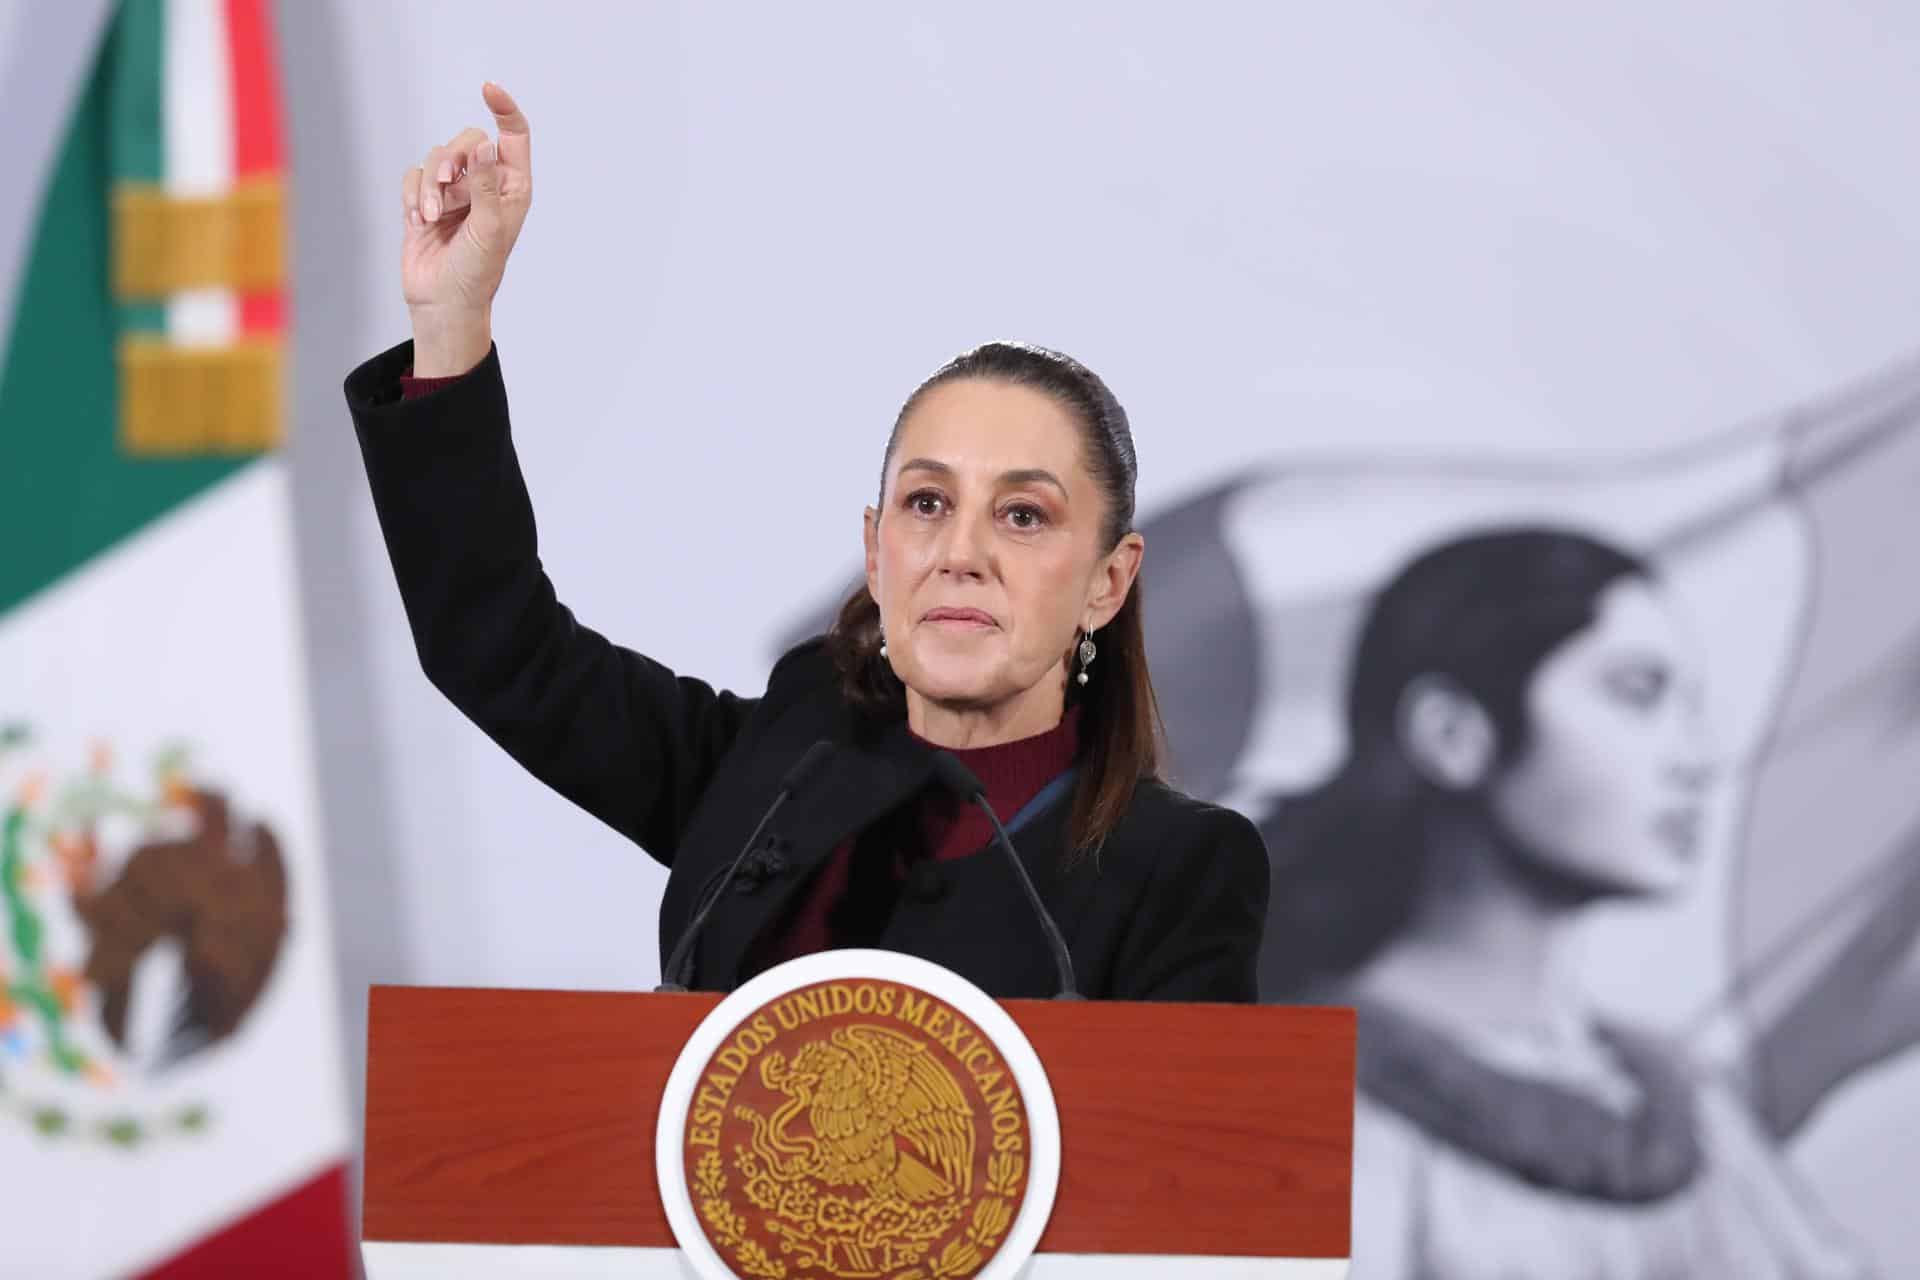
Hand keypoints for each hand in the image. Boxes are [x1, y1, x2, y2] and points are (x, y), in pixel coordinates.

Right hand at [399, 82, 531, 372]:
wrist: (443, 302)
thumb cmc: (476, 273)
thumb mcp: (488, 230)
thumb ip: (486, 186)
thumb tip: (484, 145)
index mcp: (512, 188)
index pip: (513, 135)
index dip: (504, 108)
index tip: (488, 89)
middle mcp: (485, 184)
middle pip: (466, 141)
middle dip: (452, 162)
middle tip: (448, 189)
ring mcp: (454, 192)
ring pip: (436, 158)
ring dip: (430, 187)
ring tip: (432, 218)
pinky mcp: (425, 200)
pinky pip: (412, 175)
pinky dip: (412, 196)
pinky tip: (419, 223)